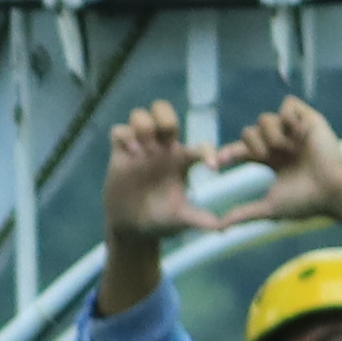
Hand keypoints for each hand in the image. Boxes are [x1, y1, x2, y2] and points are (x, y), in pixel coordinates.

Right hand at [103, 100, 209, 246]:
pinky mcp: (119, 154)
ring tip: (145, 149)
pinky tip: (131, 154)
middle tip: (164, 139)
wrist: (132, 229)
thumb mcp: (181, 220)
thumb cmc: (161, 221)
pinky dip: (125, 136)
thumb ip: (200, 220)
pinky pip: (119, 130)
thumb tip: (222, 227)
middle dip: (165, 117)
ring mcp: (139, 149)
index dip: (209, 152)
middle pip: (164, 111)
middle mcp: (161, 149)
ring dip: (144, 126)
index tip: (213, 169)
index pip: (200, 145)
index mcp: (182, 160)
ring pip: (140, 115)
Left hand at [228, 97, 341, 222]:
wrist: (334, 191)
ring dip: (271, 134)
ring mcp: (295, 131)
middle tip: (264, 156)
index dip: (228, 154)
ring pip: (265, 118)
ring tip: (287, 148)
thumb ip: (244, 213)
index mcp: (272, 160)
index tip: (216, 165)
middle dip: (250, 144)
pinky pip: (288, 104)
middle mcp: (281, 144)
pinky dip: (288, 117)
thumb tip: (218, 228)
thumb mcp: (270, 208)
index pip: (243, 151)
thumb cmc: (306, 201)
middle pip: (249, 131)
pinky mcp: (309, 119)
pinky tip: (298, 134)